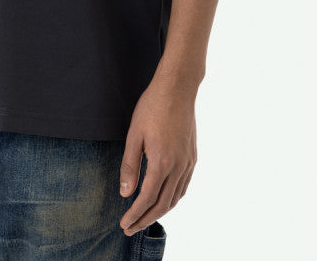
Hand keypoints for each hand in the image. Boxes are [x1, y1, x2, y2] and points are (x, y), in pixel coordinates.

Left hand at [117, 75, 197, 235]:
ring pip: (175, 198)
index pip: (147, 198)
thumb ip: (129, 165)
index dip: (135, 214)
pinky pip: (183, 186)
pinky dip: (173, 199)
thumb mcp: (134, 135)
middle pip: (162, 204)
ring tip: (145, 218)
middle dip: (145, 219)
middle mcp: (178, 167)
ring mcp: (188, 163)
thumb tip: (125, 193)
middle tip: (130, 228)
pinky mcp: (193, 157)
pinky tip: (164, 200)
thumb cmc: (152, 107)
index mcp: (161, 162)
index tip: (124, 224)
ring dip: (160, 212)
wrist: (177, 89)